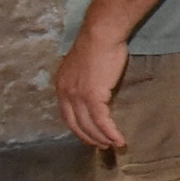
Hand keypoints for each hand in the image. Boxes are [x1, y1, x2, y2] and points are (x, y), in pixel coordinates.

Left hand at [53, 29, 128, 148]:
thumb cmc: (97, 43)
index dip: (78, 127)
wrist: (101, 34)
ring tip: (112, 145)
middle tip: (101, 145)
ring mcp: (77, 96)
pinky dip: (110, 132)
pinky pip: (101, 121)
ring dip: (101, 138)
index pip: (66, 114)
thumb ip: (84, 79)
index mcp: (61, 85)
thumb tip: (94, 87)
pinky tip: (118, 139)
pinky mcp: (93, 97)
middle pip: (75, 124)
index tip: (89, 134)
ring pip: (88, 125)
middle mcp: (64, 93)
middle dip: (88, 137)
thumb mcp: (83, 64)